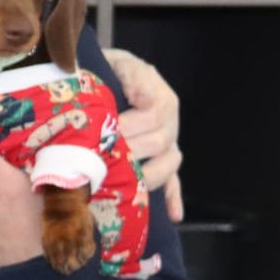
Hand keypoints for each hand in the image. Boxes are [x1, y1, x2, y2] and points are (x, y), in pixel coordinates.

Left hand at [108, 47, 185, 221]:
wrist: (106, 80)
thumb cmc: (111, 71)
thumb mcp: (120, 63)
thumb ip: (133, 76)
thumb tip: (144, 97)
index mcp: (161, 99)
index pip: (153, 115)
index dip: (131, 124)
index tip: (108, 130)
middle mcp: (169, 124)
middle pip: (158, 142)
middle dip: (131, 150)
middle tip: (105, 157)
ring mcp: (168, 146)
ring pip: (167, 165)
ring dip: (147, 175)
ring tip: (126, 183)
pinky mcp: (163, 164)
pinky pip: (174, 183)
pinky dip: (174, 199)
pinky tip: (173, 215)